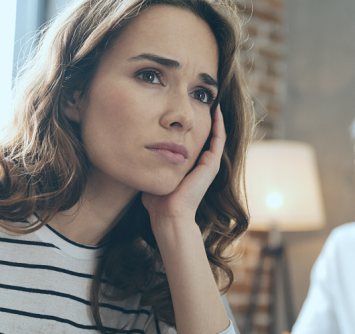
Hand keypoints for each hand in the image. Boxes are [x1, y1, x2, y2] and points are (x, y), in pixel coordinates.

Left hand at [142, 105, 225, 226]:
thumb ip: (149, 163)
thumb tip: (135, 153)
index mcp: (190, 165)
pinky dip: (218, 124)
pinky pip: (219, 139)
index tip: (184, 109)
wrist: (168, 215)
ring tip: (212, 98)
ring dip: (215, 117)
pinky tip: (215, 109)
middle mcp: (202, 164)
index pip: (193, 139)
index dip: (191, 124)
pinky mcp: (212, 164)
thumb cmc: (157, 201)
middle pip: (206, 134)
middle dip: (204, 116)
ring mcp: (209, 164)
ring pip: (216, 134)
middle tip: (200, 98)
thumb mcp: (153, 173)